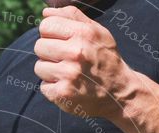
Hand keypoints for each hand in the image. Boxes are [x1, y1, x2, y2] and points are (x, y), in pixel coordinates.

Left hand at [33, 5, 133, 120]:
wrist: (119, 92)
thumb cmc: (105, 59)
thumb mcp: (97, 32)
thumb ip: (72, 16)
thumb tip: (46, 12)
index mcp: (83, 34)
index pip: (46, 25)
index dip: (50, 33)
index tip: (60, 41)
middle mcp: (76, 53)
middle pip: (39, 46)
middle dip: (49, 52)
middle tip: (65, 59)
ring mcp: (68, 74)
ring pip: (39, 67)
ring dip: (50, 71)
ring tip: (67, 73)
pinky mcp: (62, 93)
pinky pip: (43, 86)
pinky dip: (53, 88)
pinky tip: (68, 86)